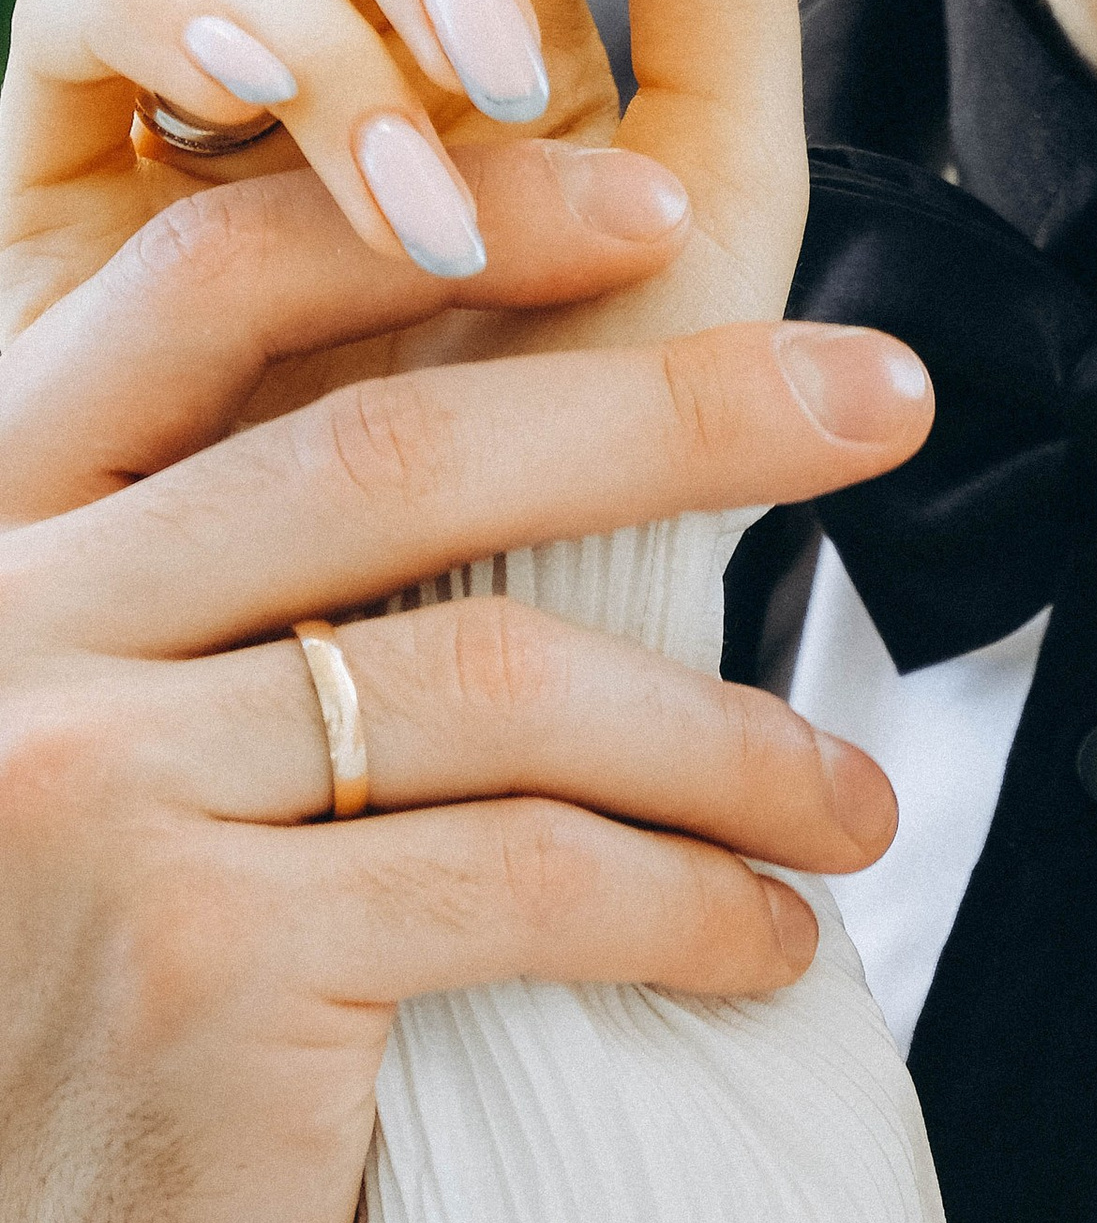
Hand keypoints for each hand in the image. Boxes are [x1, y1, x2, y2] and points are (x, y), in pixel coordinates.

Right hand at [0, 0, 911, 1222]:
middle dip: (677, 408)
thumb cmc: (71, 1018)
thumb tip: (555, 434)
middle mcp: (11, 628)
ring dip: (722, 729)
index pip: (209, 285)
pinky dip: (680, 902)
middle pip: (395, 451)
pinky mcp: (195, 964)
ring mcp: (87, 789)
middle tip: (883, 396)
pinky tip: (766, 941)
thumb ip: (235, 585)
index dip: (441, 213)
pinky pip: (516, 878)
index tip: (656, 205)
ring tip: (857, 793)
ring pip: (492, 674)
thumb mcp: (105, 747)